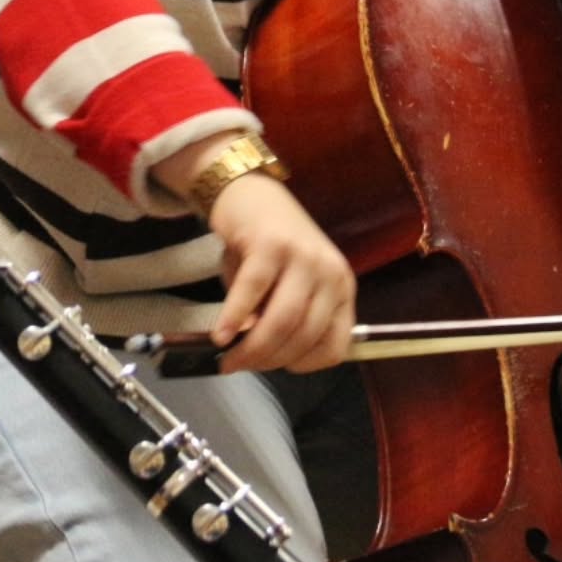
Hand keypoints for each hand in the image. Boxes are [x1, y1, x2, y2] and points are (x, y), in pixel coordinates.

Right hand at [209, 175, 355, 374]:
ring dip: (253, 346)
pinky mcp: (270, 244)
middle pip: (304, 335)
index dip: (302, 365)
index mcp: (341, 288)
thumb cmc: (267, 244)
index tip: (272, 368)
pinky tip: (220, 334)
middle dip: (268, 359)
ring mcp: (303, 257)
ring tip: (228, 357)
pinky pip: (252, 291)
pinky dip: (234, 317)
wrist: (249, 193)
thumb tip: (256, 351)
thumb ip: (278, 316)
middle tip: (237, 366)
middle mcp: (331, 273)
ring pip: (283, 319)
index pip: (334, 345)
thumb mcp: (286, 284)